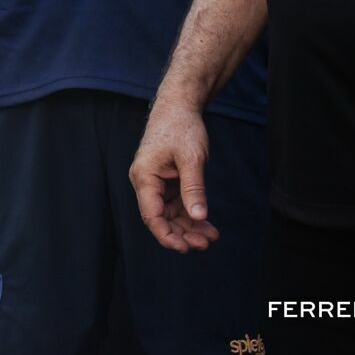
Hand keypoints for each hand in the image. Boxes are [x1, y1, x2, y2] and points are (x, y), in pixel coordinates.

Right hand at [130, 98, 220, 252]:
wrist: (179, 106)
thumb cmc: (181, 127)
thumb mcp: (192, 158)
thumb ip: (194, 188)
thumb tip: (199, 217)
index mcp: (144, 176)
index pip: (151, 215)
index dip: (166, 235)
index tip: (185, 248)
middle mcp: (147, 182)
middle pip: (161, 218)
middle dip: (182, 234)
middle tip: (205, 245)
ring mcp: (157, 183)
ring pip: (171, 215)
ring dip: (189, 228)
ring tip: (211, 238)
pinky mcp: (168, 182)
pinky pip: (178, 205)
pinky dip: (192, 216)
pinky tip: (208, 226)